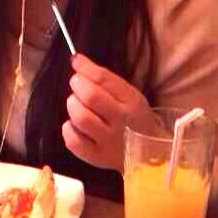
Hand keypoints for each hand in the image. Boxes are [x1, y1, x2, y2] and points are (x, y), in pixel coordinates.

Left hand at [62, 53, 148, 171]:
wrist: (149, 154)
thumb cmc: (133, 119)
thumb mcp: (128, 95)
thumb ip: (104, 78)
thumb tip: (76, 60)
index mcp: (131, 103)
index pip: (104, 79)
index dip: (85, 68)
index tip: (76, 62)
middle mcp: (121, 123)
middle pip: (91, 96)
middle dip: (78, 85)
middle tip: (77, 85)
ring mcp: (108, 142)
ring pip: (81, 118)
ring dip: (73, 106)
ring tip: (77, 105)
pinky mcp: (96, 157)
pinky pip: (72, 140)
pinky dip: (69, 128)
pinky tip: (76, 125)